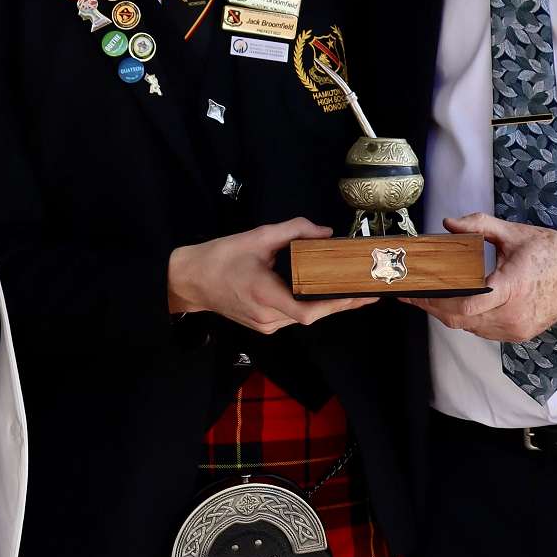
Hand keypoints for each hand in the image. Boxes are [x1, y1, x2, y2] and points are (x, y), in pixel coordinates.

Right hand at [168, 218, 376, 334]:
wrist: (190, 280)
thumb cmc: (220, 258)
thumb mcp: (257, 237)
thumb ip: (293, 231)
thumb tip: (324, 232)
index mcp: (264, 294)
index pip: (307, 310)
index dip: (336, 305)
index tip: (359, 295)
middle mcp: (267, 316)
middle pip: (311, 314)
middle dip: (339, 302)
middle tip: (366, 289)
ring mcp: (265, 325)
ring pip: (303, 316)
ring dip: (324, 303)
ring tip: (347, 289)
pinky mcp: (263, 326)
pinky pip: (292, 316)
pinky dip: (307, 304)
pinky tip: (318, 292)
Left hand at [411, 214, 556, 341]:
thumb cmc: (552, 253)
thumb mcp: (513, 234)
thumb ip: (478, 226)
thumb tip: (449, 223)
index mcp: (511, 287)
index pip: (465, 303)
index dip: (435, 299)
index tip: (416, 291)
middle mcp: (512, 314)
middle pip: (459, 319)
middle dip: (433, 307)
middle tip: (414, 294)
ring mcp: (515, 328)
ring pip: (468, 327)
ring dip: (448, 314)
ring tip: (431, 297)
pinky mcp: (518, 334)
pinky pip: (482, 330)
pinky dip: (468, 319)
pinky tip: (458, 305)